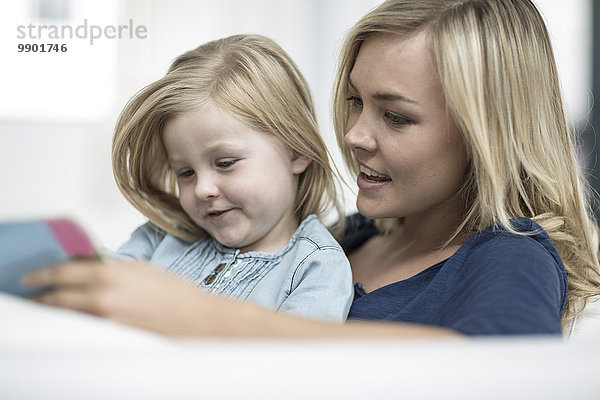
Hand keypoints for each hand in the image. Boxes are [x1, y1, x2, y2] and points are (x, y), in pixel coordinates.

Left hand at [22, 259, 210, 335]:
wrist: (192, 318)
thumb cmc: (174, 291)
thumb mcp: (141, 268)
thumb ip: (113, 267)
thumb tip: (92, 267)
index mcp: (110, 273)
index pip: (63, 272)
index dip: (43, 275)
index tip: (33, 277)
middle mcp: (103, 296)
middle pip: (58, 297)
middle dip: (41, 296)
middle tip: (33, 295)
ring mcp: (105, 318)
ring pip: (68, 314)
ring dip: (56, 309)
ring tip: (49, 306)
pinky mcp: (112, 334)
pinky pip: (84, 326)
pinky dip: (75, 320)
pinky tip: (75, 318)